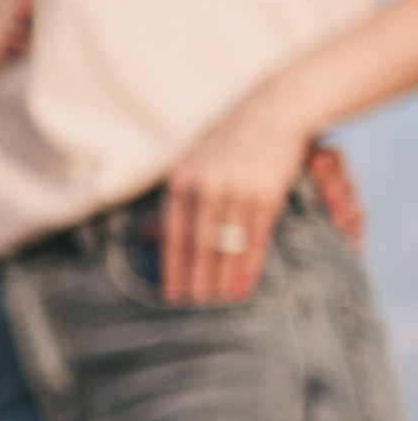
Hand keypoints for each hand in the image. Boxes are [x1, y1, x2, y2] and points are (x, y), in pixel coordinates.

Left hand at [160, 82, 312, 305]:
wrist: (272, 114)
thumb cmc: (228, 144)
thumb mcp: (194, 164)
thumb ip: (178, 197)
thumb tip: (149, 234)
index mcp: (181, 180)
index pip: (172, 234)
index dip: (172, 266)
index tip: (170, 293)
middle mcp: (205, 187)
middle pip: (197, 245)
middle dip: (194, 279)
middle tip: (192, 306)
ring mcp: (236, 192)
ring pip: (226, 246)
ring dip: (221, 278)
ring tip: (217, 301)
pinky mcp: (266, 196)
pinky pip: (254, 240)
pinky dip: (248, 266)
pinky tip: (243, 284)